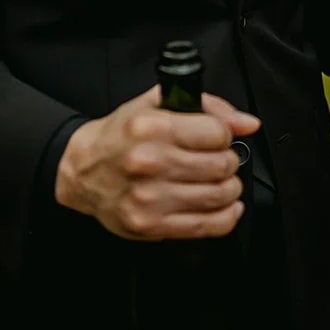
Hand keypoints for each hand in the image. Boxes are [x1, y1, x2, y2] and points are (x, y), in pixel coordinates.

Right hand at [55, 86, 261, 240]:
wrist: (81, 171)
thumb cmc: (120, 136)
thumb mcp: (156, 104)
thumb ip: (207, 106)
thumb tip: (248, 123)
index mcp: (152, 127)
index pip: (218, 133)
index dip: (224, 135)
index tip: (216, 139)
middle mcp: (150, 162)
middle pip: (222, 165)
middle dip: (227, 161)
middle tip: (218, 160)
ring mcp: (150, 198)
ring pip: (220, 195)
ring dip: (229, 188)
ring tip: (218, 182)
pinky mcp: (151, 225)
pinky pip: (208, 225)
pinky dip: (226, 216)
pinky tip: (223, 206)